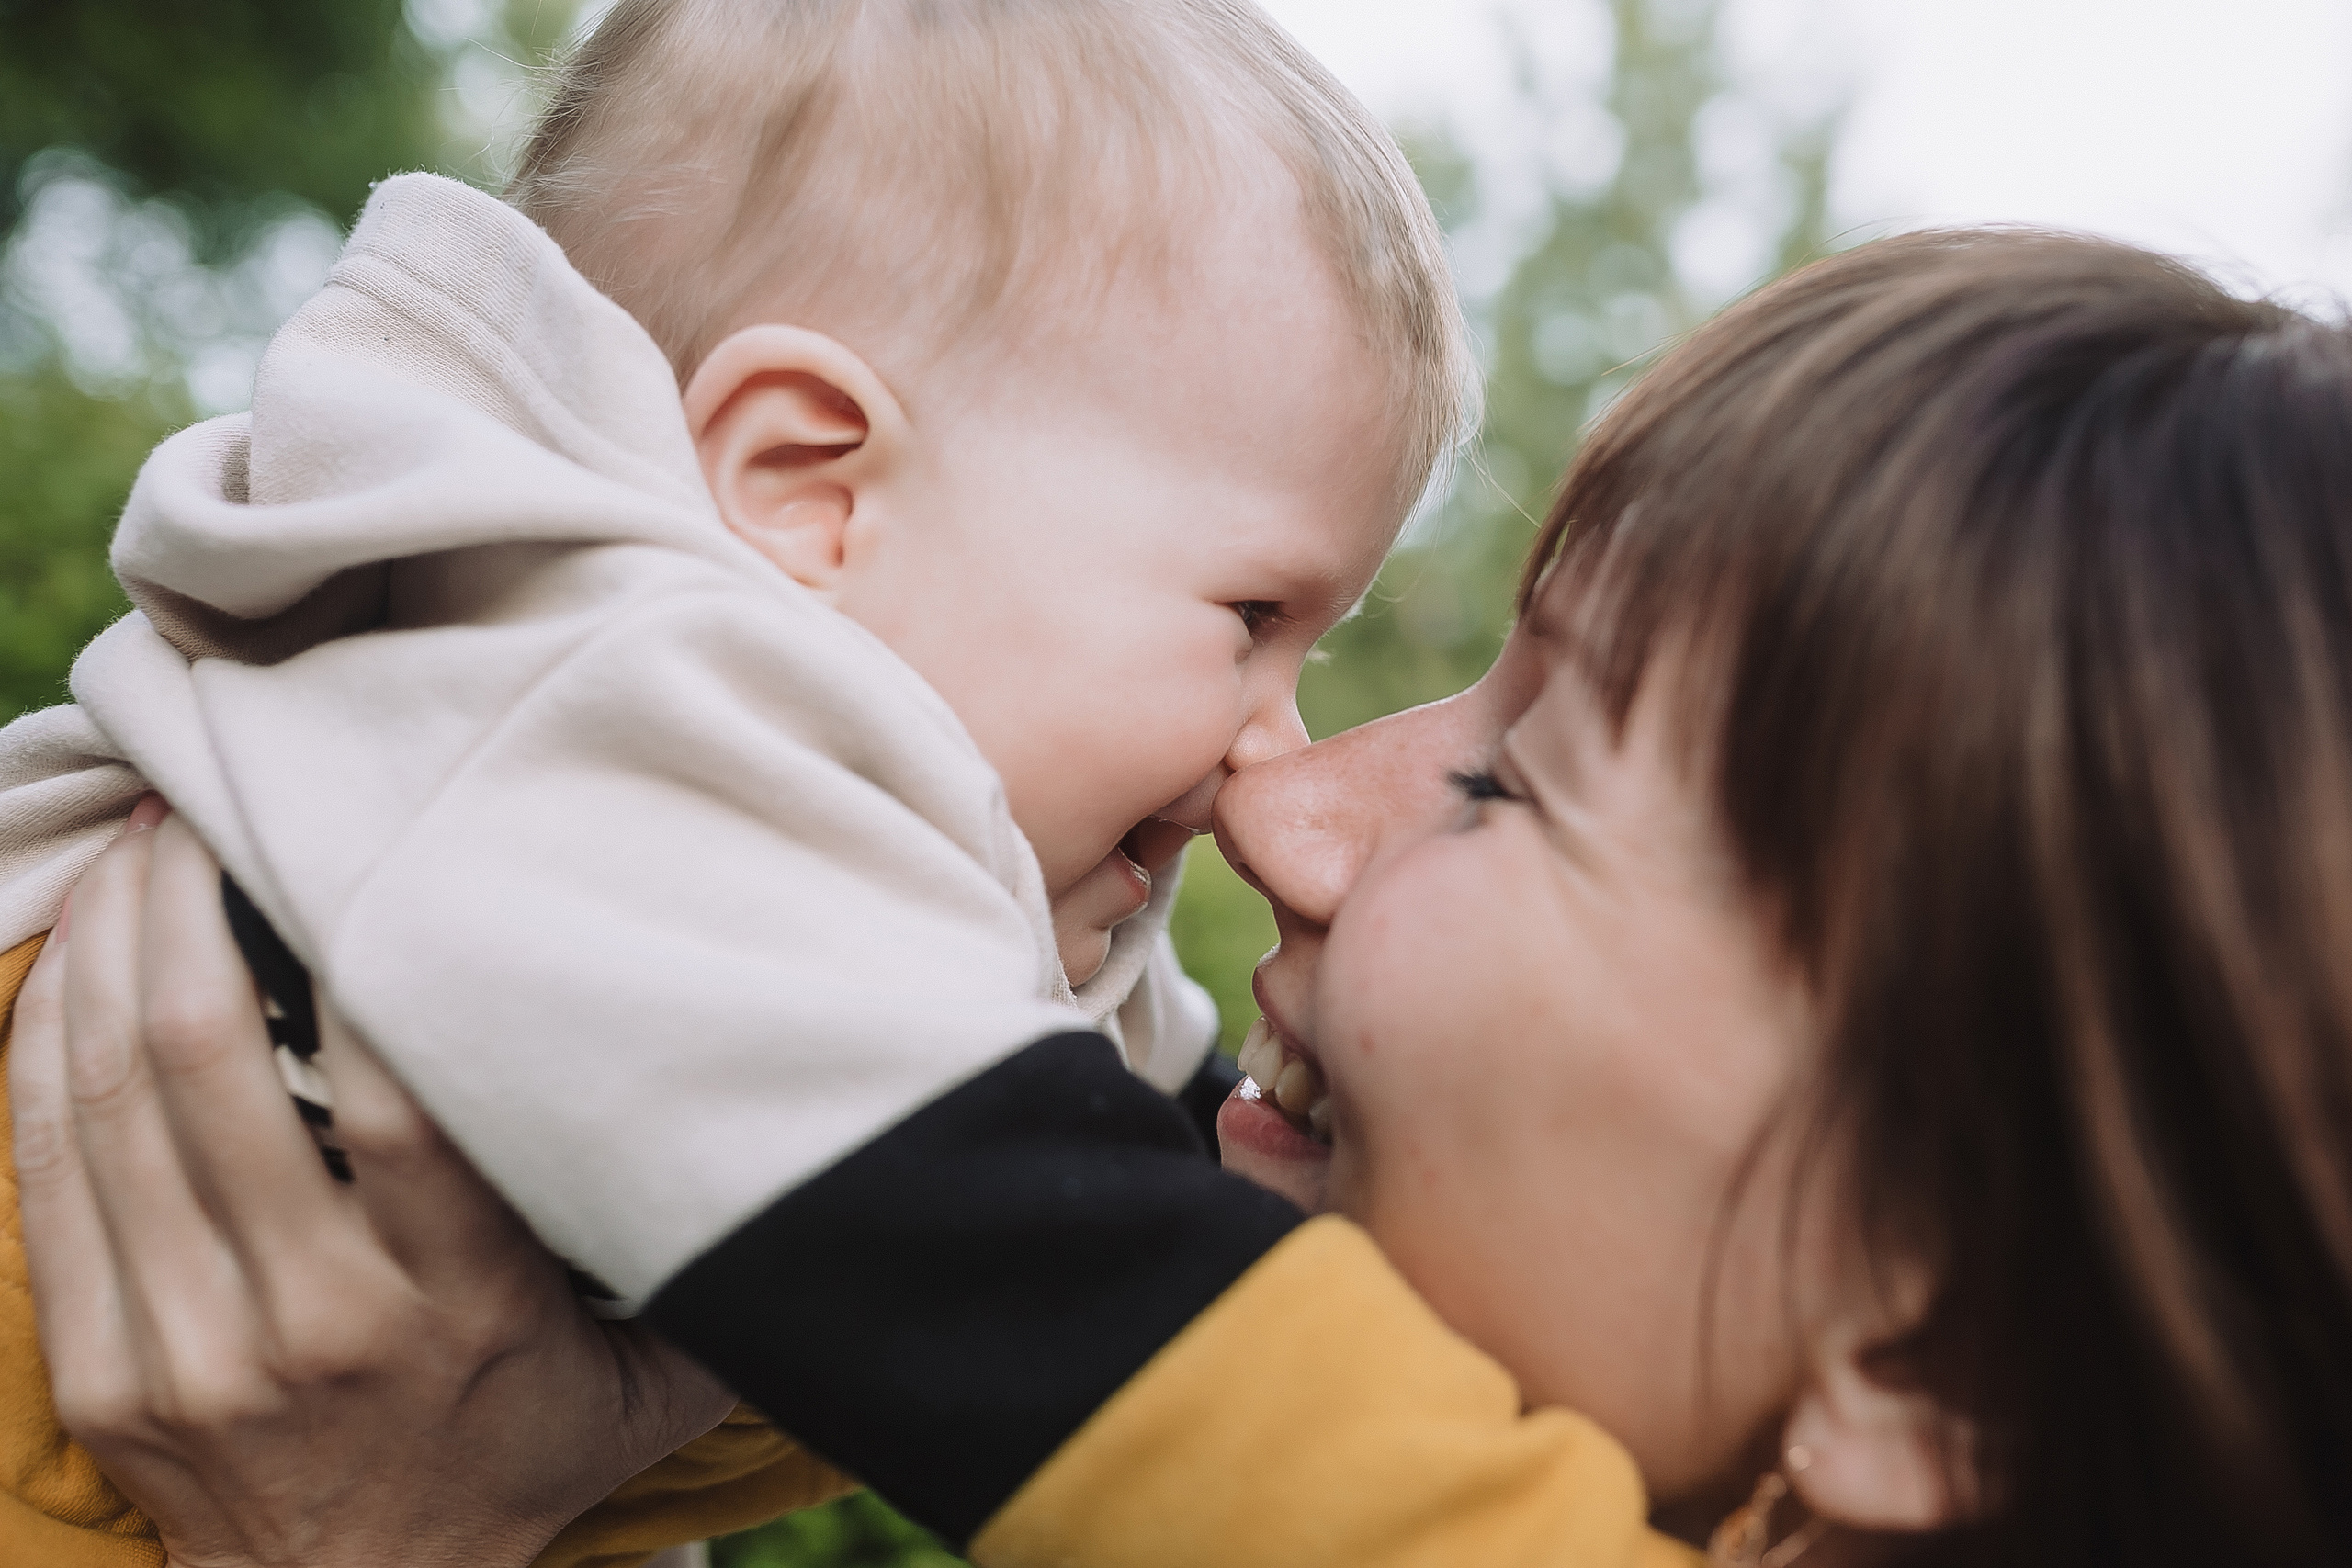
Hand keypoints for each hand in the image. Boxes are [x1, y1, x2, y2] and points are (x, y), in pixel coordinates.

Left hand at [9, 804, 734, 1567]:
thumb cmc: (521, 1460)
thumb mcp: (653, 1381)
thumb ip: (707, 1258)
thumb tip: (822, 1119)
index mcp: (460, 1305)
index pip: (398, 1102)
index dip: (353, 950)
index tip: (343, 837)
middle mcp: (316, 1321)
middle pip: (218, 1066)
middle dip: (193, 901)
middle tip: (209, 794)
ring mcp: (192, 1350)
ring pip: (117, 1099)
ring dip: (112, 948)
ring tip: (137, 843)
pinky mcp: (103, 1372)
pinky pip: (46, 1170)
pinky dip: (47, 1043)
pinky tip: (73, 957)